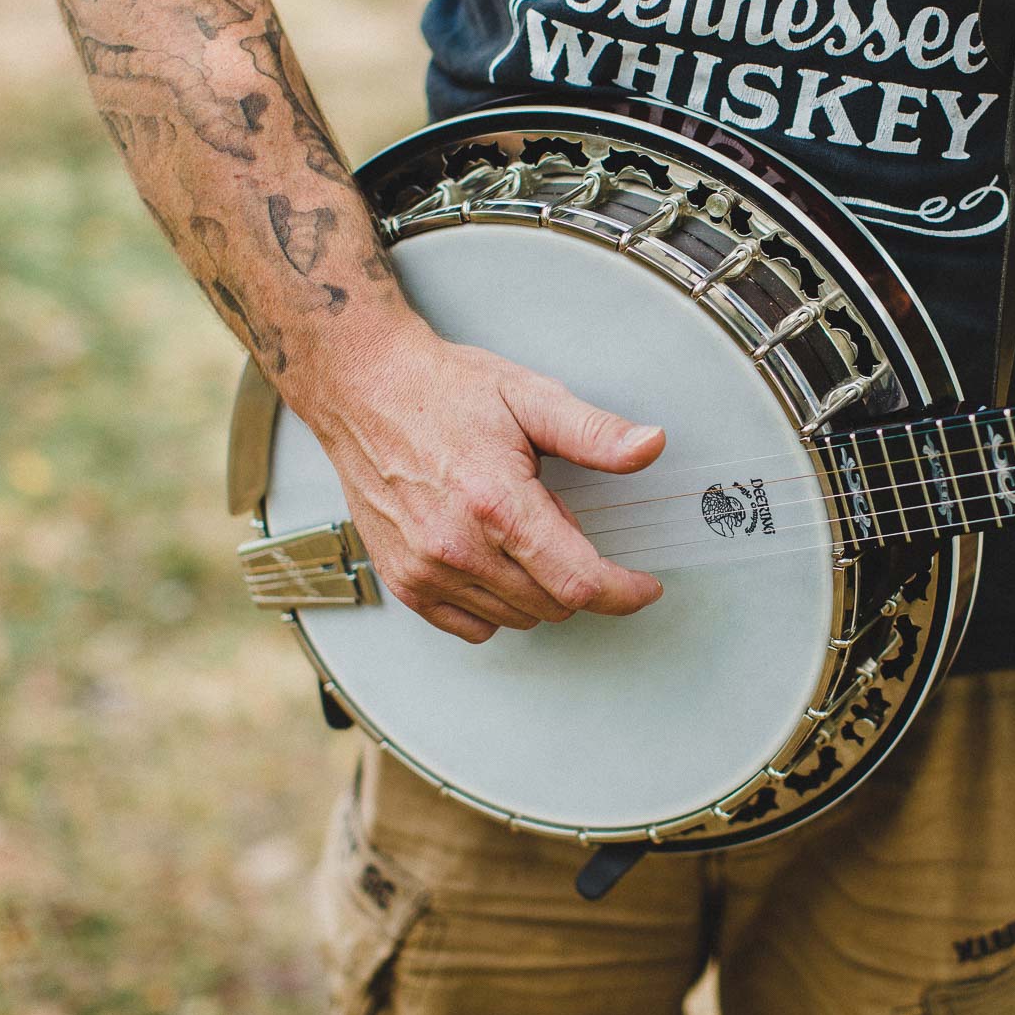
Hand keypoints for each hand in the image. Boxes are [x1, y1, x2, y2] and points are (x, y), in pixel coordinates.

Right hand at [297, 322, 665, 642]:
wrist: (364, 389)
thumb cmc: (444, 391)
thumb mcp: (531, 397)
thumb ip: (594, 433)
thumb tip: (650, 446)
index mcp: (496, 503)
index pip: (578, 581)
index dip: (623, 592)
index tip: (643, 587)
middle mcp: (457, 546)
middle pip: (553, 604)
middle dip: (579, 575)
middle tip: (559, 518)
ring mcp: (426, 570)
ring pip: (517, 618)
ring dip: (539, 589)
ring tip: (519, 528)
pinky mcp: (404, 582)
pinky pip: (473, 626)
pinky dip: (498, 605)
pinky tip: (494, 558)